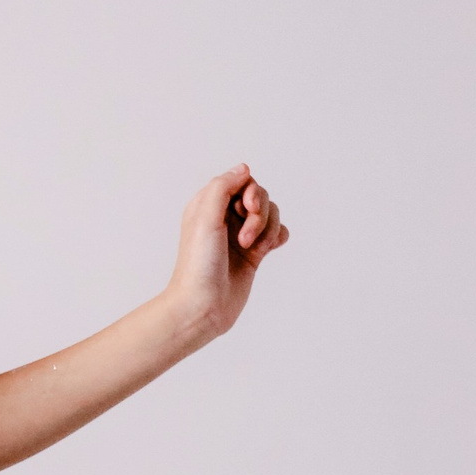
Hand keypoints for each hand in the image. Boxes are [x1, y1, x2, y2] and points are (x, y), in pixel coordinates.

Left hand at [164, 163, 289, 343]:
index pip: (242, 181)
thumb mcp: (205, 216)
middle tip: (244, 237)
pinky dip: (276, 238)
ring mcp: (240, 235)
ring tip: (248, 248)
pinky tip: (266, 250)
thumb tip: (244, 169)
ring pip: (271, 214)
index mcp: (208, 205)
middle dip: (260, 213)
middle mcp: (224, 217)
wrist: (203, 305)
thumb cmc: (199, 264)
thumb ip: (223, 187)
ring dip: (266, 229)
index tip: (247, 208)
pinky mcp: (253, 253)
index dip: (251, 191)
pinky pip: (277, 233)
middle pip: (260, 196)